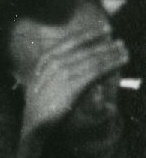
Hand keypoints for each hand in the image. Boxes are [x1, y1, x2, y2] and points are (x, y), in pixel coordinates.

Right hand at [20, 30, 126, 157]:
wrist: (33, 127)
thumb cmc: (40, 107)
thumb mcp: (43, 84)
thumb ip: (57, 72)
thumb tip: (76, 61)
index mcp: (43, 62)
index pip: (69, 42)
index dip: (89, 34)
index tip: (105, 30)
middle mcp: (52, 65)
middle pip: (84, 50)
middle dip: (104, 45)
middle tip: (120, 42)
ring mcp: (61, 75)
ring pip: (92, 59)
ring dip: (111, 54)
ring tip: (124, 52)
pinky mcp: (72, 86)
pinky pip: (96, 71)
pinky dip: (111, 65)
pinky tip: (121, 62)